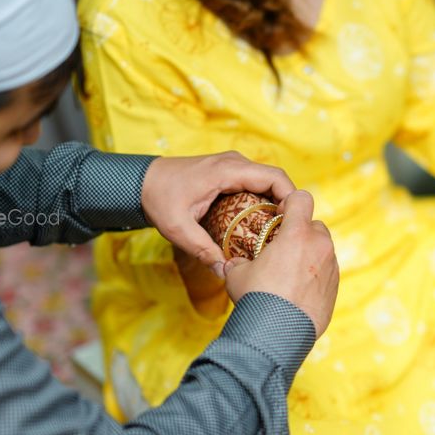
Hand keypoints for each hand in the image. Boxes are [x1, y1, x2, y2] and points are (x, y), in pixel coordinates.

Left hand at [140, 152, 295, 277]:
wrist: (141, 181)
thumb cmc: (158, 198)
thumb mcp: (178, 228)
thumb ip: (202, 249)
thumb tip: (224, 272)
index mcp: (228, 170)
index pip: (275, 177)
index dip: (291, 199)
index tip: (293, 224)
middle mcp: (235, 163)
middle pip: (275, 180)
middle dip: (286, 205)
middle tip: (286, 234)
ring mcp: (233, 166)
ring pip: (266, 182)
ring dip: (274, 204)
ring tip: (275, 232)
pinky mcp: (229, 172)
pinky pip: (255, 184)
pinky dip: (262, 201)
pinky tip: (258, 225)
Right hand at [224, 191, 338, 336]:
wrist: (277, 335)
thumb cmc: (257, 299)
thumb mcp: (237, 274)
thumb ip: (239, 261)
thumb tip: (233, 263)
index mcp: (297, 234)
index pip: (302, 198)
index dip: (290, 203)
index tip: (280, 216)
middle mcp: (320, 246)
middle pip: (315, 225)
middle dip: (301, 232)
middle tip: (283, 249)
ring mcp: (331, 268)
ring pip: (323, 250)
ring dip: (310, 254)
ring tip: (289, 273)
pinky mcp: (335, 289)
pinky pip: (327, 272)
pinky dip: (315, 276)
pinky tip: (298, 291)